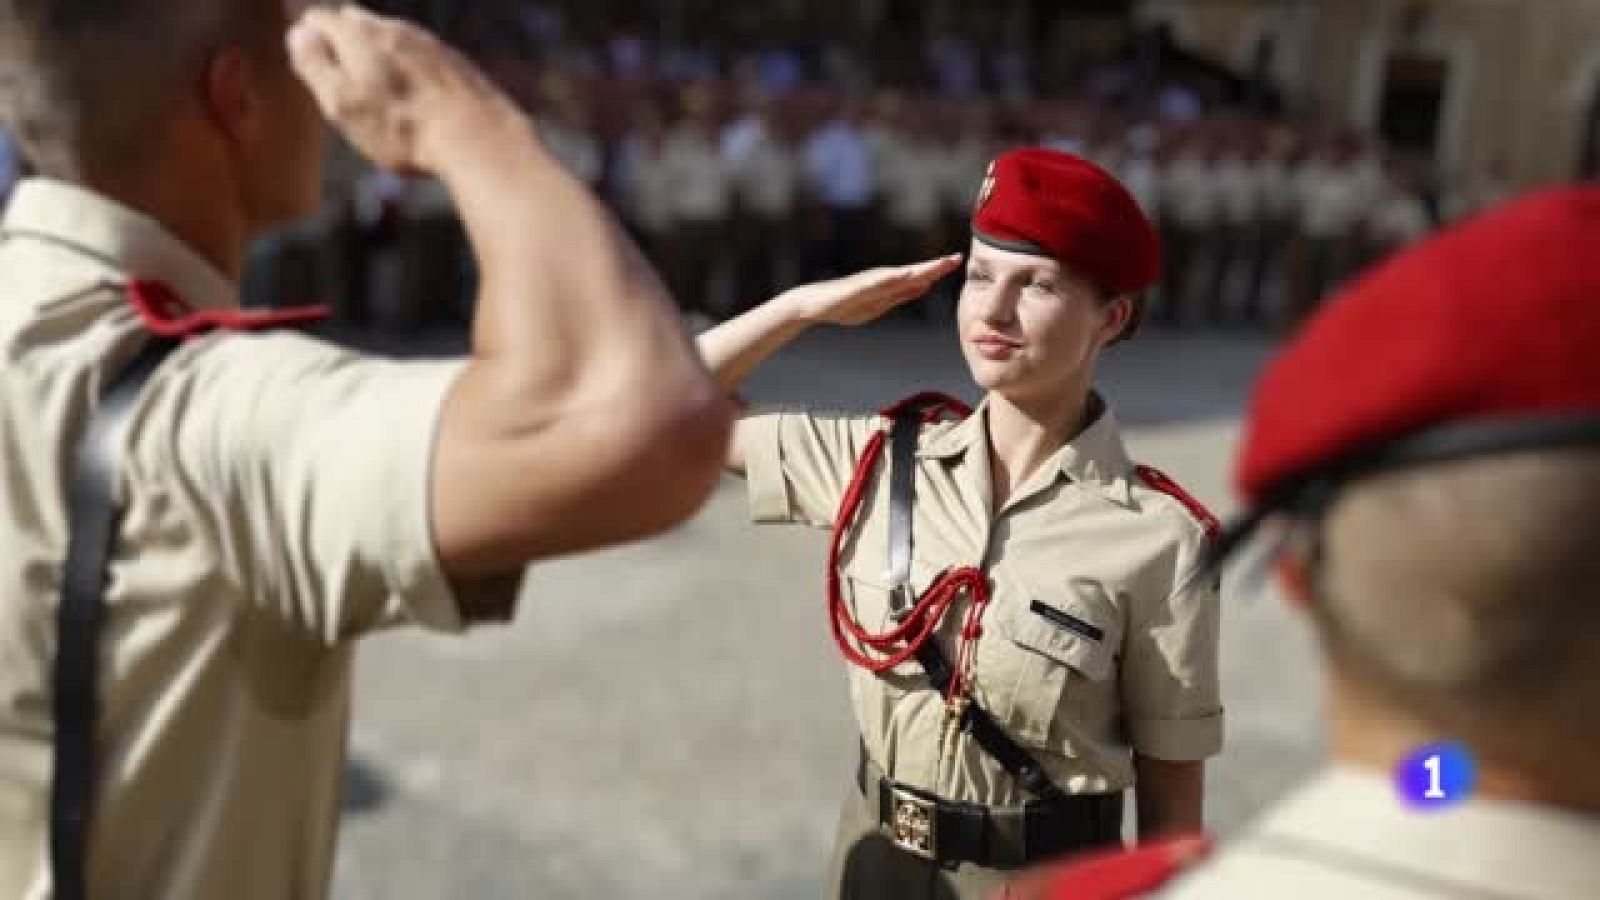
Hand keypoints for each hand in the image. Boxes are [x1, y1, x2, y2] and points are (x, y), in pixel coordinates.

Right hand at [286, 6, 527, 174]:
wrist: (477, 137)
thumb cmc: (402, 128)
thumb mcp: (342, 104)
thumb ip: (316, 65)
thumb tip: (298, 33)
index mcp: (359, 34)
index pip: (321, 18)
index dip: (309, 36)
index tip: (309, 57)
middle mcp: (394, 28)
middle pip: (357, 21)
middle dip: (342, 38)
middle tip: (337, 66)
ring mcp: (429, 42)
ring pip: (391, 35)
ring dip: (378, 50)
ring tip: (374, 79)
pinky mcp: (455, 61)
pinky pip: (421, 54)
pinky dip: (408, 65)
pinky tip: (412, 90)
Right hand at [779, 255, 963, 326]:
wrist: (814, 305)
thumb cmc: (845, 305)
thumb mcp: (879, 304)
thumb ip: (901, 294)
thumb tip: (924, 284)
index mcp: (889, 285)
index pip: (919, 277)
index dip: (938, 270)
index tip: (958, 261)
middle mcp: (882, 279)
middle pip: (914, 272)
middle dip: (936, 266)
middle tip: (958, 257)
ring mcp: (870, 282)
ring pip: (900, 275)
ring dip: (920, 270)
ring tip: (939, 265)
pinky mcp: (858, 287)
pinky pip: (879, 283)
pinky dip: (895, 278)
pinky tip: (908, 275)